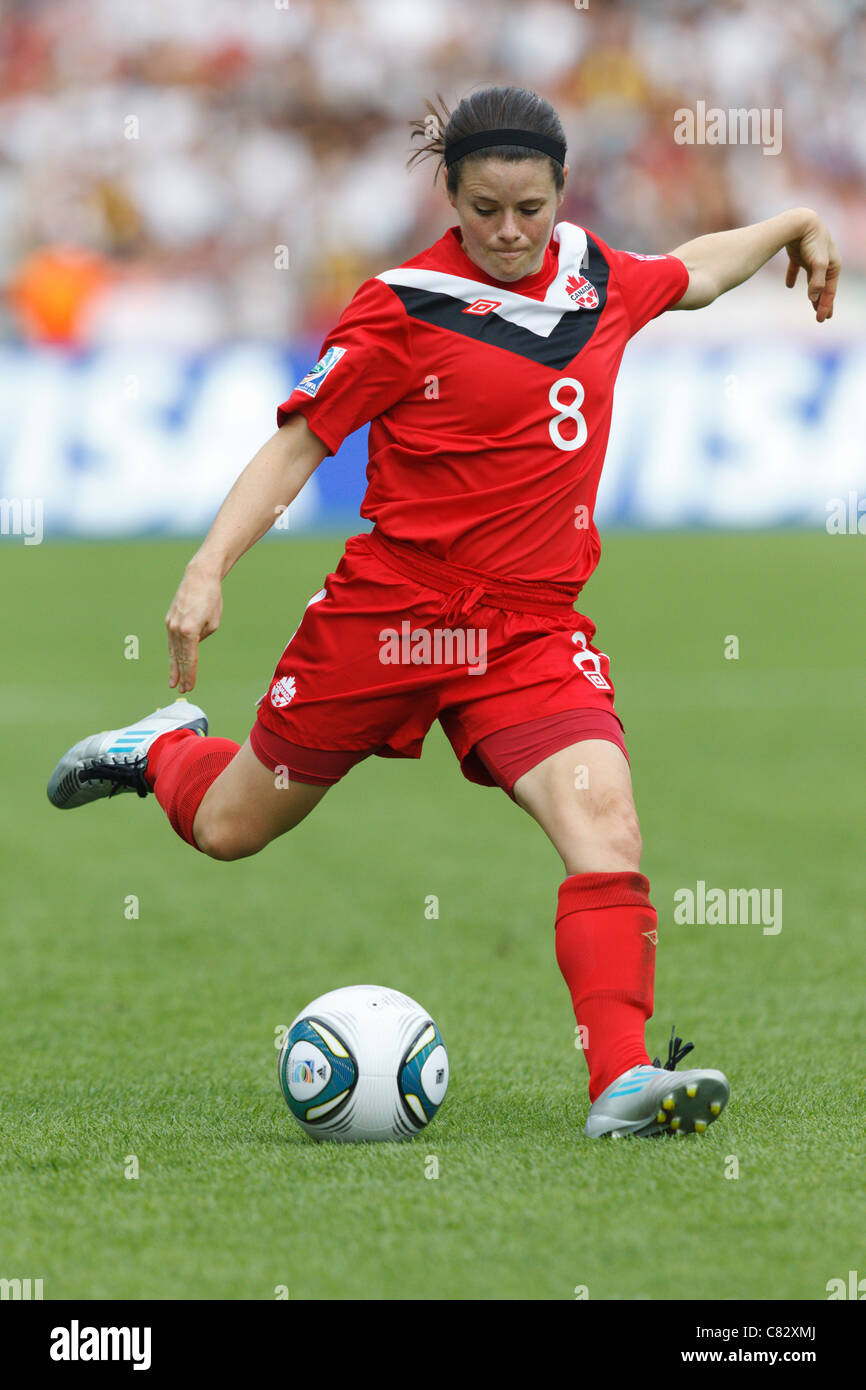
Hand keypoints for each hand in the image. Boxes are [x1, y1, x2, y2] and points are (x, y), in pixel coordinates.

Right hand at [165, 562, 222, 692]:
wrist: (199, 577)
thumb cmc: (211, 599)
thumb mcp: (213, 623)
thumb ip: (202, 638)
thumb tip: (193, 645)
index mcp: (190, 631)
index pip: (190, 659)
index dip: (190, 675)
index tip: (190, 687)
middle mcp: (176, 629)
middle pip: (179, 658)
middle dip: (181, 675)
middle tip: (181, 689)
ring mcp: (170, 624)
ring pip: (173, 651)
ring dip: (174, 667)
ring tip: (174, 682)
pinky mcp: (169, 620)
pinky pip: (171, 642)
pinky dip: (173, 653)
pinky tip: (174, 662)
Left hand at [785, 212, 839, 321]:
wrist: (799, 221)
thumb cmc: (812, 241)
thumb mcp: (818, 263)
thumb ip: (817, 282)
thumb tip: (813, 298)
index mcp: (833, 265)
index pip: (830, 290)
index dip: (826, 306)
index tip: (821, 319)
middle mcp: (825, 262)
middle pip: (824, 287)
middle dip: (823, 302)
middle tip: (821, 318)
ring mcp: (811, 258)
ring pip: (812, 280)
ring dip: (813, 292)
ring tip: (812, 304)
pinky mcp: (798, 253)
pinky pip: (795, 268)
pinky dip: (792, 277)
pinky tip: (788, 286)